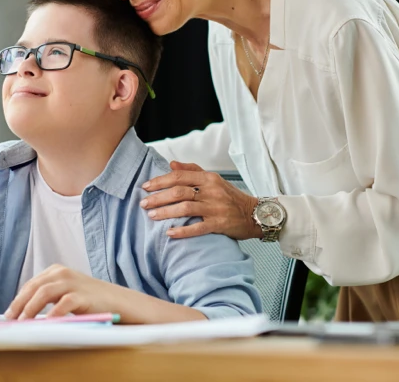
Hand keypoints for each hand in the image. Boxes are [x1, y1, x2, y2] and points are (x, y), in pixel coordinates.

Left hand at [5, 265, 118, 319]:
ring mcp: (72, 282)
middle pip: (33, 287)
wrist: (116, 300)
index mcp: (55, 271)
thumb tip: (22, 313)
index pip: (30, 285)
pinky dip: (52, 313)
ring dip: (30, 309)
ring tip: (23, 323)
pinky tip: (45, 323)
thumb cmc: (88, 299)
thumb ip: (47, 297)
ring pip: (44, 293)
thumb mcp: (64, 292)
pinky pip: (63, 303)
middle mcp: (62, 273)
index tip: (8, 315)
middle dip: (19, 305)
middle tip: (10, 320)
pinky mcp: (82, 295)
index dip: (17, 300)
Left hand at [140, 162, 262, 240]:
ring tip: (151, 215)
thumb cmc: (230, 197)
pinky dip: (182, 231)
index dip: (160, 181)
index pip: (180, 176)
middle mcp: (212, 191)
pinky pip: (198, 228)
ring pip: (185, 208)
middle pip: (179, 192)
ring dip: (165, 212)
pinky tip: (169, 233)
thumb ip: (192, 170)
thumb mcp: (214, 179)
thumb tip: (171, 164)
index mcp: (209, 178)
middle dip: (158, 197)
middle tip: (143, 203)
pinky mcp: (219, 224)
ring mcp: (215, 208)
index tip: (146, 186)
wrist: (255, 214)